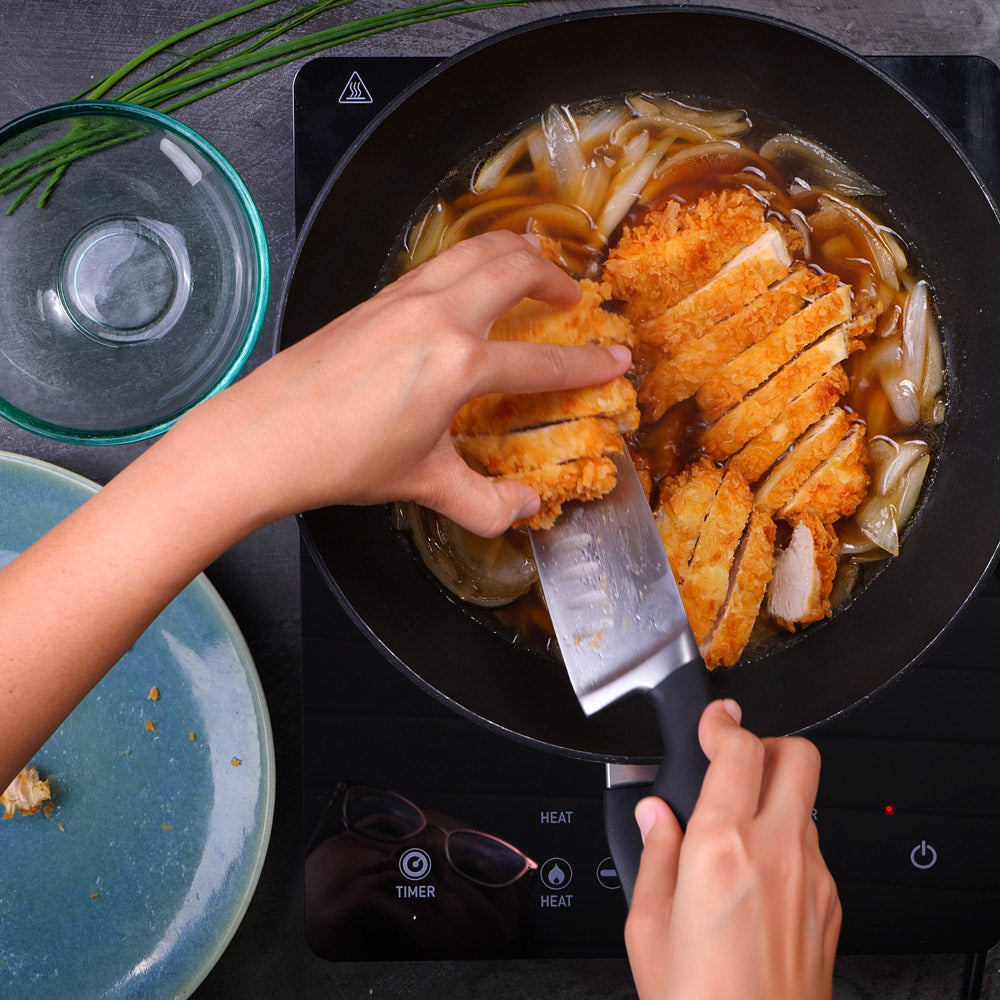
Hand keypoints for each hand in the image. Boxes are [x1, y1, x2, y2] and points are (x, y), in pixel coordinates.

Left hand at [189, 230, 630, 536]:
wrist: (264, 436)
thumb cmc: (343, 459)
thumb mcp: (423, 484)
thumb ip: (483, 501)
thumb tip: (523, 510)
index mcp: (457, 364)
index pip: (541, 362)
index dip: (587, 364)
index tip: (615, 359)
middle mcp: (435, 316)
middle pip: (513, 271)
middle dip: (553, 277)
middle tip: (572, 295)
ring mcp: (402, 299)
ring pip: (472, 251)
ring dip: (511, 251)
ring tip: (531, 260)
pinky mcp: (374, 298)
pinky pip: (437, 263)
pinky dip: (468, 259)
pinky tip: (464, 280)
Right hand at [625, 700, 840, 999]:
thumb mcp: (649, 927)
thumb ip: (654, 855)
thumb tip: (654, 817)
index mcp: (722, 847)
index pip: (738, 750)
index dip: (723, 723)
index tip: (713, 719)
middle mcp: (778, 852)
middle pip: (798, 756)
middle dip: (765, 742)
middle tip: (735, 759)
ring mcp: (813, 878)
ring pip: (805, 802)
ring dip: (774, 796)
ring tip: (735, 828)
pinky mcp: (831, 906)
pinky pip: (812, 847)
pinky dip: (787, 840)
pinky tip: (755, 875)